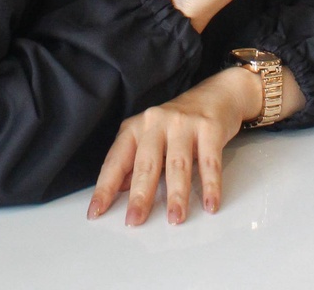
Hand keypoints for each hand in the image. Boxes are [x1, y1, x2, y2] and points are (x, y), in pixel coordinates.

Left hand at [86, 67, 261, 225]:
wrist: (217, 94)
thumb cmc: (179, 123)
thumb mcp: (151, 138)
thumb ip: (135, 162)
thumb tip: (119, 190)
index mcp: (137, 127)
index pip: (116, 160)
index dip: (105, 187)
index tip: (96, 211)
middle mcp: (156, 122)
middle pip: (146, 163)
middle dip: (140, 194)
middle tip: (135, 220)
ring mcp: (183, 124)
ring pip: (177, 164)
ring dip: (176, 194)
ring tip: (175, 218)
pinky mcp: (209, 128)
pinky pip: (209, 161)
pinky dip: (210, 185)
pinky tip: (210, 205)